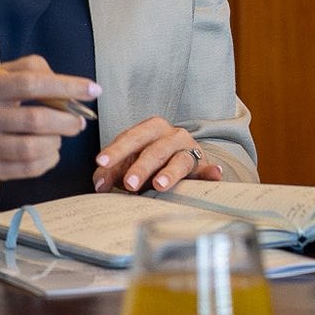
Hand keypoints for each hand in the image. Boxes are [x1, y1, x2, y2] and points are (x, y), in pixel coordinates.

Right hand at [0, 54, 99, 181]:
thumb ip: (27, 70)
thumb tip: (63, 82)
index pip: (30, 83)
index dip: (67, 86)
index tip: (92, 90)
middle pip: (36, 120)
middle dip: (68, 121)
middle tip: (79, 120)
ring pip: (34, 148)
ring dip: (58, 142)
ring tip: (61, 135)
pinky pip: (28, 169)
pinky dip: (48, 160)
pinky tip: (50, 151)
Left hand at [96, 116, 223, 193]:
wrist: (181, 160)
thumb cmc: (150, 160)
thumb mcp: (128, 162)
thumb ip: (111, 172)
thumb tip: (99, 186)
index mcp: (150, 129)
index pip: (131, 138)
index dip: (116, 150)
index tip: (102, 163)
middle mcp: (172, 135)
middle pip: (155, 149)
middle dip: (141, 167)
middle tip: (128, 183)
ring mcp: (189, 150)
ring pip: (179, 160)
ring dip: (170, 173)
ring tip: (159, 185)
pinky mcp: (203, 166)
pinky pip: (207, 170)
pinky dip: (211, 172)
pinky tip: (214, 174)